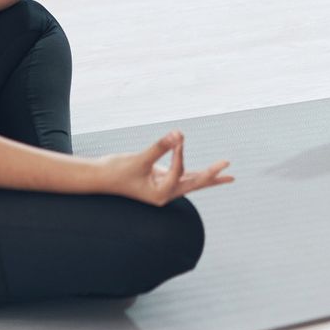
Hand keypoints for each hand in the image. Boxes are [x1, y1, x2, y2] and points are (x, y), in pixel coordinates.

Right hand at [100, 131, 232, 204]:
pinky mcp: (161, 179)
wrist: (100, 177)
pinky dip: (196, 173)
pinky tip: (209, 173)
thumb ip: (160, 147)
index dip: (179, 154)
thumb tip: (178, 134)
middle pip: (195, 184)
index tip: (177, 138)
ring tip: (229, 176)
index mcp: (160, 195)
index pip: (178, 171)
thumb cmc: (117, 170)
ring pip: (192, 182)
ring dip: (210, 177)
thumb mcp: (139, 158)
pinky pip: (184, 176)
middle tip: (229, 167)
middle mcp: (165, 194)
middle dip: (212, 175)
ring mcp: (164, 187)